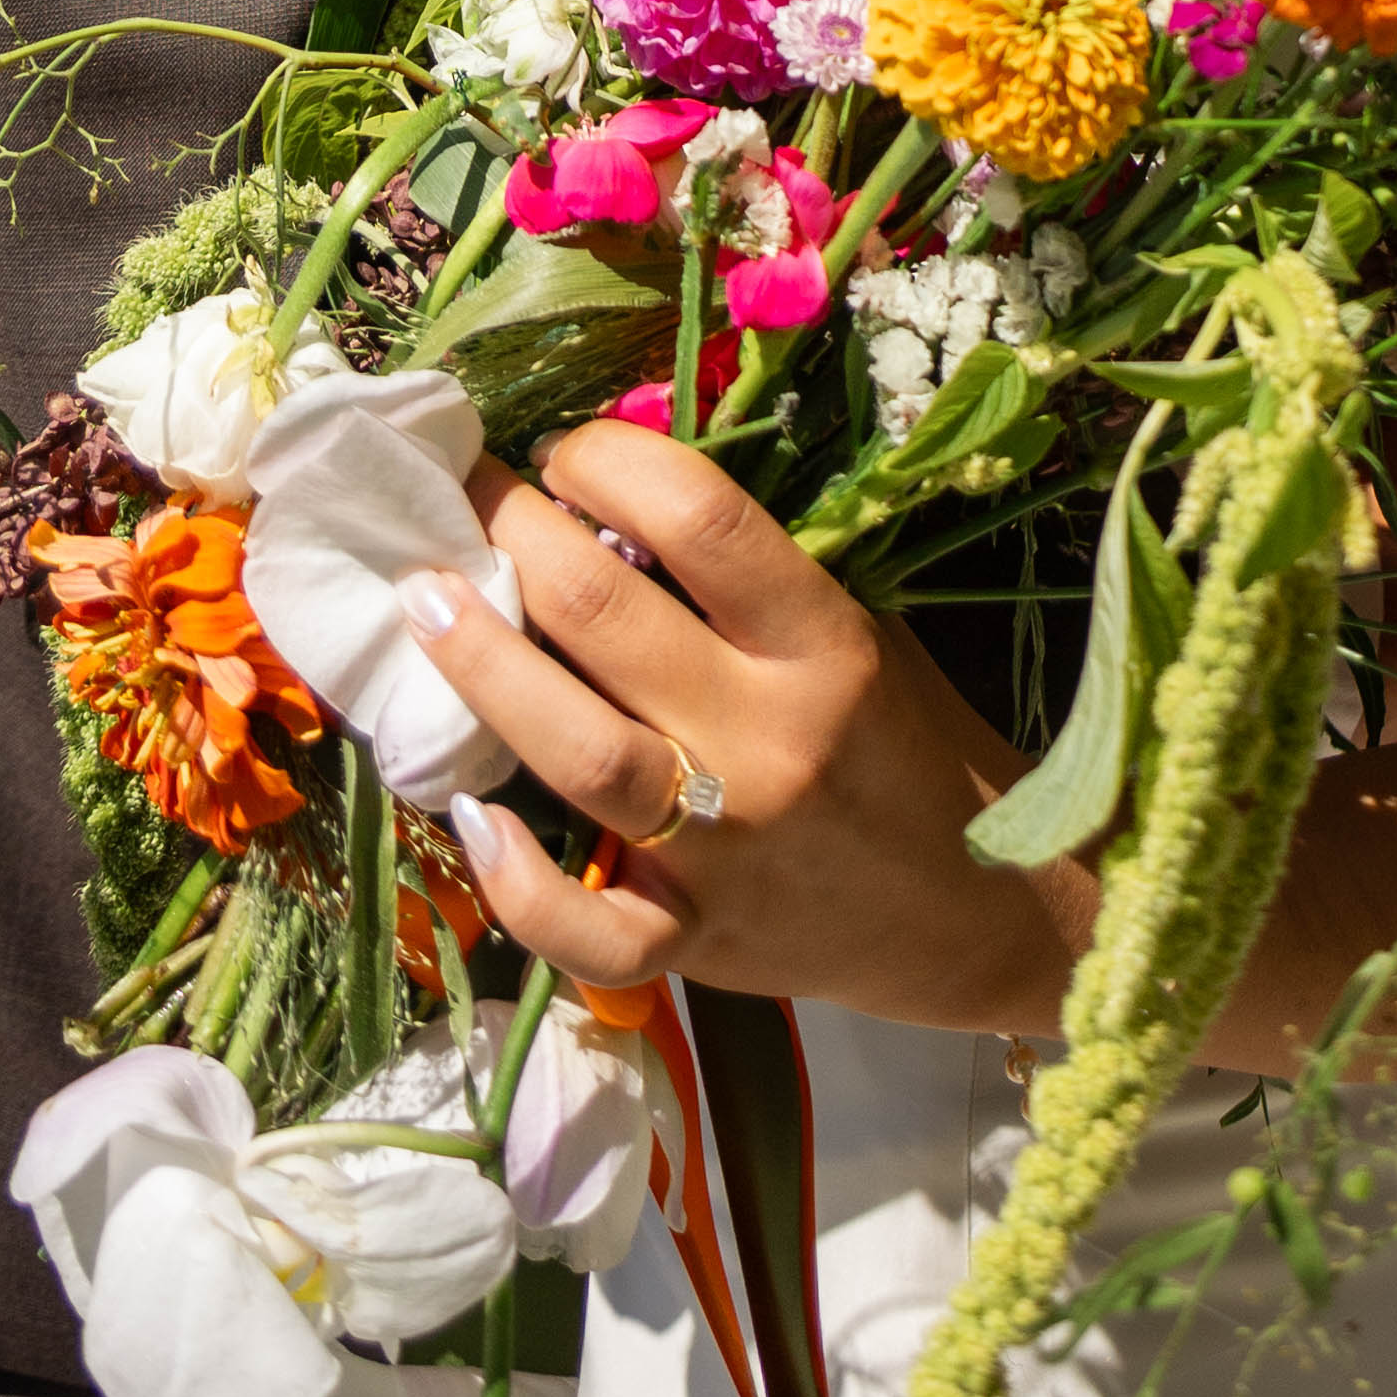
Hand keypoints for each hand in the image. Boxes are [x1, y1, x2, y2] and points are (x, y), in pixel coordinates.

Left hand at [411, 420, 1092, 1032]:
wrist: (973, 910)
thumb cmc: (906, 745)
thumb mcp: (861, 636)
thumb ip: (751, 589)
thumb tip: (603, 514)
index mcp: (824, 646)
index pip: (700, 521)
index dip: (609, 463)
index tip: (566, 450)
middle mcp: (770, 742)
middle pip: (608, 617)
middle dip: (515, 535)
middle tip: (464, 496)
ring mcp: (727, 852)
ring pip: (576, 752)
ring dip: (483, 665)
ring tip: (423, 600)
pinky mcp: (696, 945)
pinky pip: (586, 928)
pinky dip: (517, 880)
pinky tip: (471, 813)